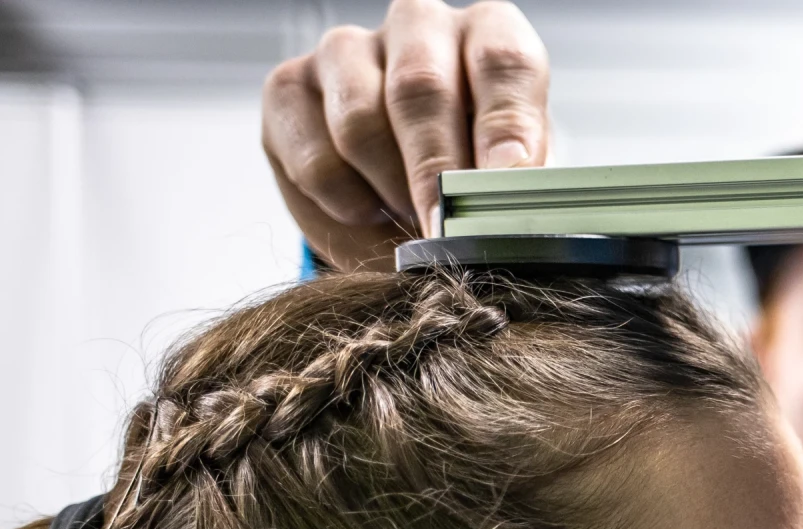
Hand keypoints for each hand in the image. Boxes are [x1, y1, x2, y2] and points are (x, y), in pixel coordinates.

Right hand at [262, 0, 549, 271]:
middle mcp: (418, 25)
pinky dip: (346, 204)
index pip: (503, 58)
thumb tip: (511, 209)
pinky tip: (370, 212)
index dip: (507, 123)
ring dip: (390, 190)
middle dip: (437, 169)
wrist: (406, 211)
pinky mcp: (289, 88)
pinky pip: (314, 159)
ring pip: (358, 122)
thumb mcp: (510, 185)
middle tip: (449, 229)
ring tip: (414, 220)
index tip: (510, 177)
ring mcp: (346, 49)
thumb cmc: (475, 184)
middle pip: (420, 85)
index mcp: (488, 33)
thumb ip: (513, 187)